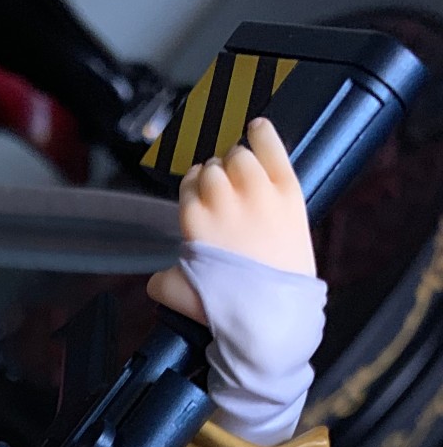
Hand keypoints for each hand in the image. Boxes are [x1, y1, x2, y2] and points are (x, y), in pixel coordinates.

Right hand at [146, 117, 315, 324]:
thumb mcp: (180, 298)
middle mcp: (223, 201)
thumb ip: (162, 281)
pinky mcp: (287, 191)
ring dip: (236, 161)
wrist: (274, 317)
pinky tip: (258, 130)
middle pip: (212, 168)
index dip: (196, 191)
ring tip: (242, 174)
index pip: (189, 186)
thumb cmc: (231, 308)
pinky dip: (263, 134)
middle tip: (224, 194)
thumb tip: (158, 275)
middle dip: (215, 177)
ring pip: (238, 155)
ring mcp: (258, 192)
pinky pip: (272, 147)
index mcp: (195, 222)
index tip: (203, 200)